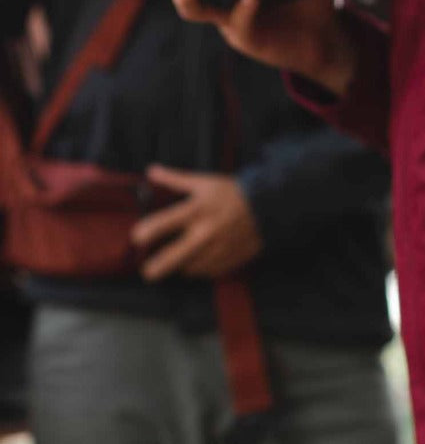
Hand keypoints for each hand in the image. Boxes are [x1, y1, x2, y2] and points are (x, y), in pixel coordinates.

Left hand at [131, 166, 263, 280]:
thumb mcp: (204, 182)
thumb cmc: (233, 192)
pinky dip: (201, 270)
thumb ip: (175, 179)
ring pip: (190, 268)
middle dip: (155, 268)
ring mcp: (218, 248)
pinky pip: (209, 272)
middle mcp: (204, 232)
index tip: (137, 238)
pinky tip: (198, 263)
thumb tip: (151, 171)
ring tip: (178, 263)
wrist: (268, 206)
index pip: (161, 224)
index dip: (143, 234)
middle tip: (147, 272)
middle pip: (172, 257)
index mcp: (195, 210)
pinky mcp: (230, 258)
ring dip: (181, 267)